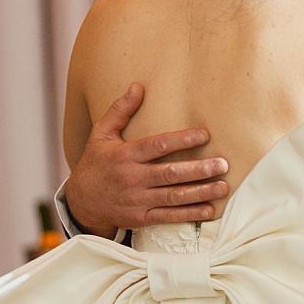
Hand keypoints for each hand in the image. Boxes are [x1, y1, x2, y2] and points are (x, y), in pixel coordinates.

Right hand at [63, 83, 227, 232]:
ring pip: (173, 196)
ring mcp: (137, 200)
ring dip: (200, 192)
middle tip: (222, 164)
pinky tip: (209, 209)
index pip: (157, 146)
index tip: (204, 135)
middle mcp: (132, 178)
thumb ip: (120, 110)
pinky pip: (168, 216)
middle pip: (170, 173)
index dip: (181, 140)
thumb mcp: (101, 133)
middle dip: (198, 169)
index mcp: (125, 155)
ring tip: (222, 187)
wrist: (80, 202)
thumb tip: (138, 86)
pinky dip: (189, 214)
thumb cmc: (95, 163)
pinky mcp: (140, 218)